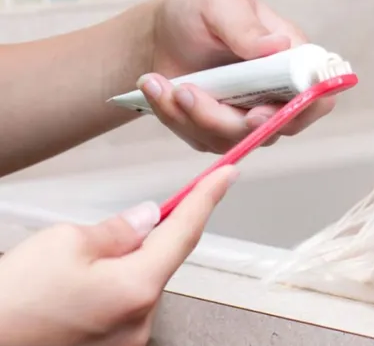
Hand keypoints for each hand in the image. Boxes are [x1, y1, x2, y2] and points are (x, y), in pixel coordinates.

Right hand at [0, 166, 236, 345]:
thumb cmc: (11, 303)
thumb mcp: (64, 244)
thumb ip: (117, 230)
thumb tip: (147, 220)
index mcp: (137, 288)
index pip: (185, 231)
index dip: (207, 198)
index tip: (227, 175)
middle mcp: (139, 323)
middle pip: (158, 262)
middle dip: (143, 240)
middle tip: (101, 237)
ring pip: (136, 287)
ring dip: (120, 269)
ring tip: (68, 274)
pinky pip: (119, 310)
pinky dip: (108, 292)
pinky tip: (72, 293)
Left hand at [139, 0, 334, 152]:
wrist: (157, 37)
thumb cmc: (197, 14)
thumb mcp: (221, 7)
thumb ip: (247, 28)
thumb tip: (279, 46)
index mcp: (292, 59)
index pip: (318, 96)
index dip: (302, 109)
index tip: (260, 110)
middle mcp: (278, 94)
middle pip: (274, 128)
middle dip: (226, 119)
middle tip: (187, 92)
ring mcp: (249, 117)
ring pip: (234, 139)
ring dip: (192, 114)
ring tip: (162, 82)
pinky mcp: (219, 132)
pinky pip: (202, 139)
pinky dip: (174, 117)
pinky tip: (156, 87)